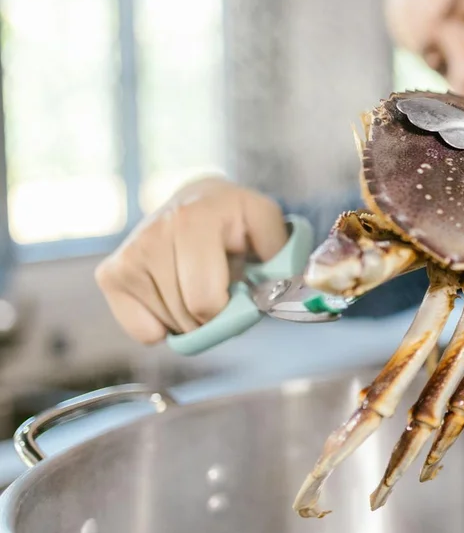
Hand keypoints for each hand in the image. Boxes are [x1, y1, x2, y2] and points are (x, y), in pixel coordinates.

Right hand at [94, 176, 287, 344]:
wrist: (195, 200)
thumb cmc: (236, 220)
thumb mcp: (266, 225)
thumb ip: (281, 257)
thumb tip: (283, 291)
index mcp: (195, 218)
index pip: (205, 301)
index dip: (229, 310)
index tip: (238, 290)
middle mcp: (154, 232)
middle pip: (186, 316)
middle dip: (211, 315)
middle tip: (219, 288)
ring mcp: (128, 254)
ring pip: (165, 326)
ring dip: (189, 319)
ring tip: (196, 283)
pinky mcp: (110, 274)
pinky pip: (142, 331)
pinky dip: (161, 326)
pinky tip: (173, 294)